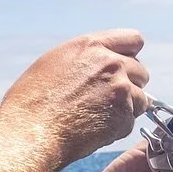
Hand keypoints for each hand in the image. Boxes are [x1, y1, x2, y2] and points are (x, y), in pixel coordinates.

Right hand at [0, 30, 149, 171]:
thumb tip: (99, 63)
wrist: (30, 131)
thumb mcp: (54, 63)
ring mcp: (120, 89)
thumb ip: (84, 59)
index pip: (133, 40)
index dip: (130, 56)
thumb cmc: (32, 101)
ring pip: (141, 98)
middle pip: (141, 71)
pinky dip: (118, 128)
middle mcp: (111, 63)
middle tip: (107, 100)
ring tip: (98, 117)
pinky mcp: (123, 115)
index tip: (124, 69)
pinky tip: (94, 130)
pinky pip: (131, 122)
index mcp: (92, 46)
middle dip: (130, 85)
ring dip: (127, 108)